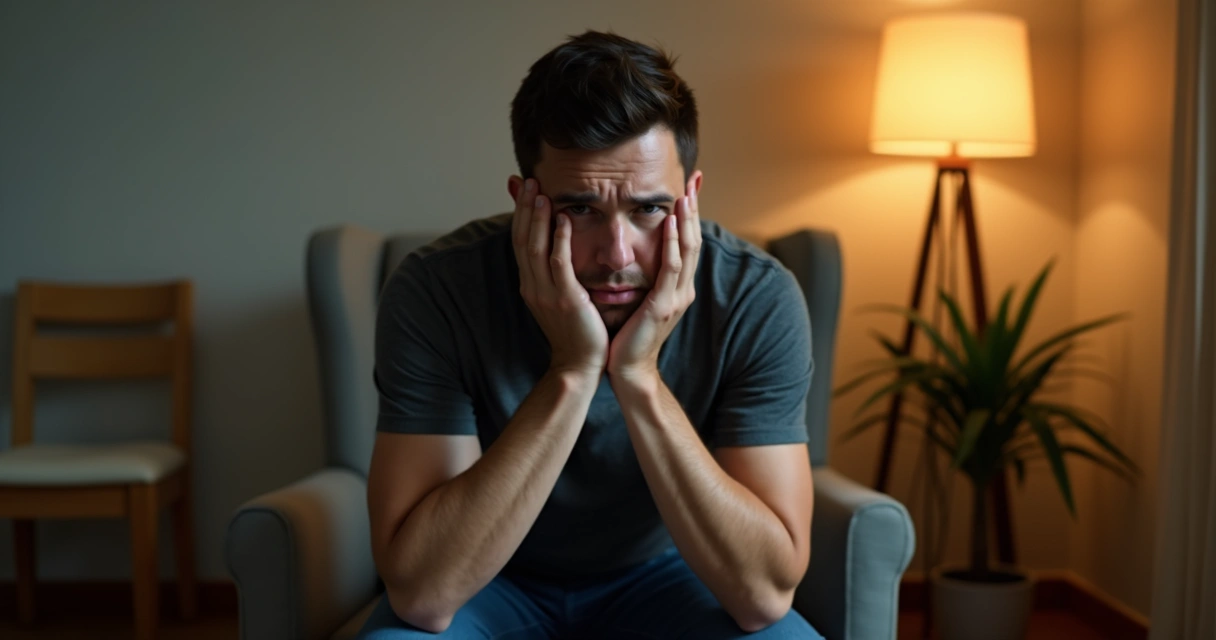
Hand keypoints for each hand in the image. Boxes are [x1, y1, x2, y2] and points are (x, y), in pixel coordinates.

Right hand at [512, 178, 608, 377]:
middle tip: (528, 180)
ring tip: (540, 193)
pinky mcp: (566, 300)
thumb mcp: (558, 296)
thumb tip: (553, 246)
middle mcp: (533, 286)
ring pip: (536, 248)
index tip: (524, 188)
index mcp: (530, 284)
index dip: (520, 214)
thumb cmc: (575, 330)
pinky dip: (559, 240)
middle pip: (523, 239)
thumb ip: (554, 271)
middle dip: (524, 208)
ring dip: (538, 218)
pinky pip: (559, 265)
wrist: (579, 364)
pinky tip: (564, 220)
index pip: (520, 241)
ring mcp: (547, 293)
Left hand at [607, 190, 700, 382]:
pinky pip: (670, 268)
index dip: (690, 216)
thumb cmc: (628, 336)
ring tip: (686, 194)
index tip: (690, 188)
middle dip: (694, 210)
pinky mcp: (662, 306)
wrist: (627, 370)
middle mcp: (682, 290)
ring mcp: (676, 298)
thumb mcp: (640, 300)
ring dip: (687, 220)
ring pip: (687, 250)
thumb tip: (634, 253)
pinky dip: (672, 244)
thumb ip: (643, 278)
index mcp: (677, 287)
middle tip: (694, 180)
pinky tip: (670, 224)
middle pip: (693, 241)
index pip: (687, 243)